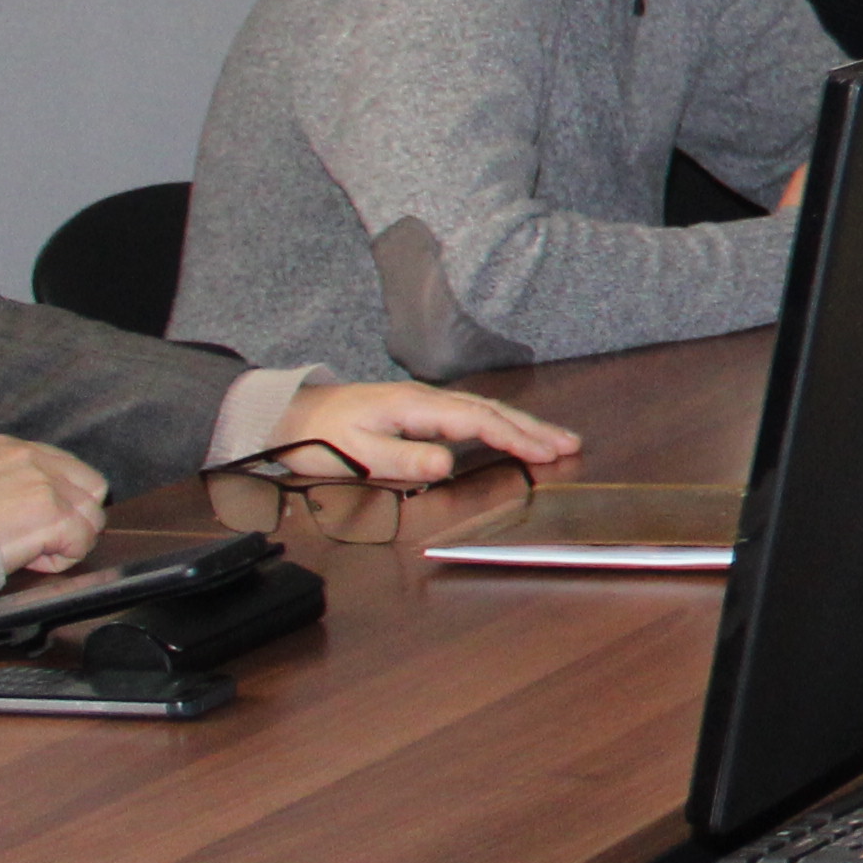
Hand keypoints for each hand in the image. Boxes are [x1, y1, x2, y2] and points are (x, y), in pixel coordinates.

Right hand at [0, 435, 111, 580]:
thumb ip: (7, 479)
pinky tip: (31, 560)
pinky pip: (81, 543)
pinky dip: (61, 559)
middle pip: (91, 488)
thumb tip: (31, 502)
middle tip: (48, 538)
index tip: (45, 518)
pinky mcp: (54, 518)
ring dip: (69, 540)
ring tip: (34, 551)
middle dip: (76, 516)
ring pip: (91, 517)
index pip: (67, 466)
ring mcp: (47, 487)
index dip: (64, 497)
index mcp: (11, 447)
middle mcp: (33, 459)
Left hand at [278, 382, 586, 483]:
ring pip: (486, 410)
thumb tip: (447, 464)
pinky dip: (501, 422)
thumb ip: (403, 460)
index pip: (478, 421)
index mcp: (417, 407)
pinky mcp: (420, 409)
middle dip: (534, 428)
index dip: (515, 438)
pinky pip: (472, 413)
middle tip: (572, 444)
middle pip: (492, 411)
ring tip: (556, 439)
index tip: (546, 454)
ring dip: (523, 424)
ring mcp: (425, 402)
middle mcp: (427, 399)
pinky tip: (513, 431)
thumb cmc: (320, 437)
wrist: (290, 413)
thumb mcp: (357, 455)